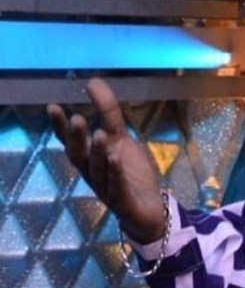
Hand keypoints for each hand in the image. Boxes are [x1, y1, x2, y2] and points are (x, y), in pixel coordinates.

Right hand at [47, 79, 165, 242]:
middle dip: (77, 138)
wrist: (149, 206)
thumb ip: (109, 113)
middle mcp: (93, 171)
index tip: (52, 107)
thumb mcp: (121, 138)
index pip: (72, 140)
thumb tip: (92, 81)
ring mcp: (106, 187)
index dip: (61, 126)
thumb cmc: (129, 172)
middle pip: (79, 156)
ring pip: (97, 170)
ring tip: (100, 134)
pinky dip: (115, 173)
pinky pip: (116, 186)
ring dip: (97, 152)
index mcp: (91, 157)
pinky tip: (116, 160)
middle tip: (76, 119)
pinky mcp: (121, 199)